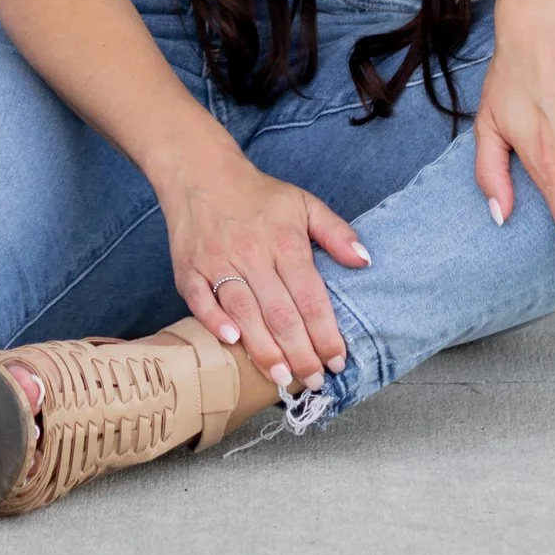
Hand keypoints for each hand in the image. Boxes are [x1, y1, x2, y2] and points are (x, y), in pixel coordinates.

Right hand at [160, 143, 370, 392]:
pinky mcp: (189, 270)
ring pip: (244, 313)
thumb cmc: (257, 195)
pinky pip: (201, 301)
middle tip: (314, 381)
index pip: (310, 297)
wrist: (199, 173)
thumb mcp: (304, 204)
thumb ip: (336, 233)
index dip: (326, 333)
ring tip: (283, 377)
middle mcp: (252, 254)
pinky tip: (233, 342)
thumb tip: (365, 261)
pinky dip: (215, 322)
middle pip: (280, 313)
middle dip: (301, 353)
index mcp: (284, 242)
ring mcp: (218, 262)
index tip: (337, 361)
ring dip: (264, 349)